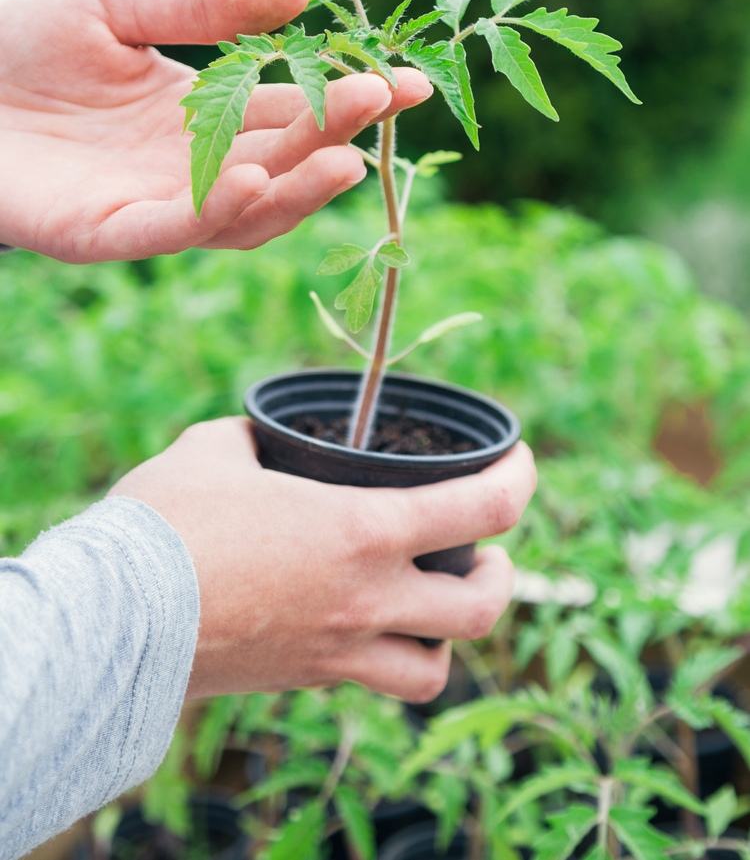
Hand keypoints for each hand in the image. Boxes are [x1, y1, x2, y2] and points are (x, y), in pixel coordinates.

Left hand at [0, 0, 431, 262]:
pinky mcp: (103, 233)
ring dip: (294, 191)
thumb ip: (204, 5)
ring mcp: (150, 205)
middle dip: (334, 136)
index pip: (293, 109)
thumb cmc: (18, 40)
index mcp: (203, 114)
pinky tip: (253, 177)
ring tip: (342, 157)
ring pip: (242, 214)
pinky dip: (214, 212)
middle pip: (280, 163)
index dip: (349, 98)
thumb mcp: (119, 5)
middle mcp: (190, 168)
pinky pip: (170, 230)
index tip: (407, 77)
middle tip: (382, 101)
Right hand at [111, 418, 535, 701]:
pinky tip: (365, 625)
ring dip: (452, 635)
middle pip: (484, 608)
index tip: (521, 462)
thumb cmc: (166, 525)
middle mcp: (367, 599)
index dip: (520, 480)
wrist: (113, 621)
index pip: (483, 509)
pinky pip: (373, 682)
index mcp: (363, 532)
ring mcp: (338, 651)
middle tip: (488, 549)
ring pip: (436, 670)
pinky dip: (389, 658)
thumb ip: (257, 440)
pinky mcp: (304, 681)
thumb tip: (263, 442)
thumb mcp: (217, 449)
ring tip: (435, 603)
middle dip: (503, 575)